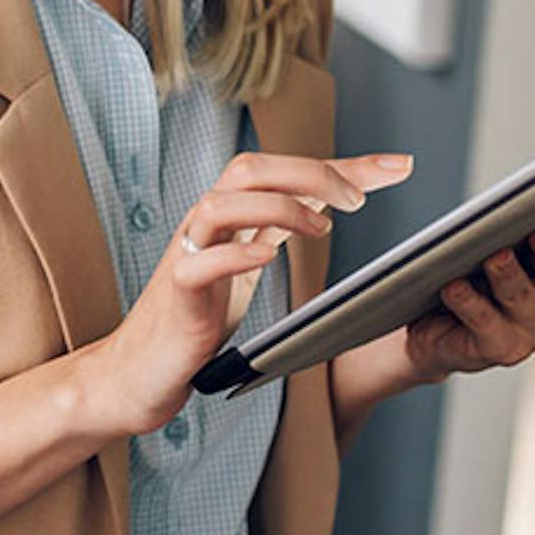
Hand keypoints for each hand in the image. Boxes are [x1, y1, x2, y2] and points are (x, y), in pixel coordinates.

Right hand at [81, 151, 414, 437]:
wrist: (137, 370)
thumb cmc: (194, 316)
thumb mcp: (248, 261)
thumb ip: (282, 225)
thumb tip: (332, 197)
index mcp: (227, 215)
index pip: (283, 170)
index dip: (342, 164)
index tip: (397, 165)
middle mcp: (204, 225)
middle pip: (249, 169)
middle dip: (309, 173)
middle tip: (358, 199)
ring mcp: (185, 256)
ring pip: (220, 204)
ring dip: (276, 207)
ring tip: (320, 227)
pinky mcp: (176, 295)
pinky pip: (198, 264)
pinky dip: (234, 254)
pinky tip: (266, 257)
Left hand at [404, 171, 534, 380]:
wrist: (438, 329)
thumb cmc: (474, 270)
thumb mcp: (494, 231)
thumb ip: (505, 202)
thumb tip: (449, 165)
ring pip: (524, 298)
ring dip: (509, 276)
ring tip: (495, 256)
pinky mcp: (502, 349)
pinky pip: (487, 324)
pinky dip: (470, 304)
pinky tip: (455, 287)